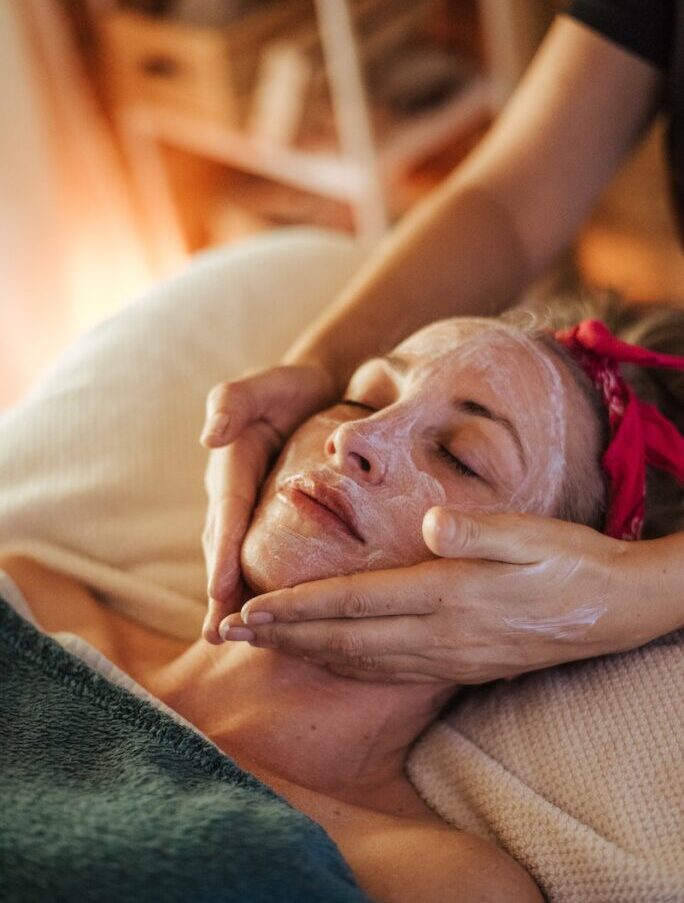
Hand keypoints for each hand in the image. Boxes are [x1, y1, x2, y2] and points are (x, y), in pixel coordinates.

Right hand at [200, 364, 335, 642]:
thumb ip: (233, 402)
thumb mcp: (265, 384)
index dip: (223, 551)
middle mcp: (236, 495)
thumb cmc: (292, 388)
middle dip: (221, 590)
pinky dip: (264, 586)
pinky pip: (268, 556)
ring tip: (234, 637)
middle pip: (225, 547)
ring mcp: (253, 511)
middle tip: (219, 633)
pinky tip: (278, 618)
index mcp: (232, 466)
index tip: (220, 588)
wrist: (319, 390)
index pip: (228, 513)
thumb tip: (209, 437)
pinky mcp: (275, 521)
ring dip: (236, 598)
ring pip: (242, 558)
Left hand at [218, 508, 638, 682]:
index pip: (354, 603)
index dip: (297, 608)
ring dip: (304, 652)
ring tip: (259, 646)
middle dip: (280, 636)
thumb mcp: (535, 536)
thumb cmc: (572, 563)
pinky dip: (343, 665)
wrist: (614, 611)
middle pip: (343, 639)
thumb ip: (481, 532)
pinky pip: (387, 671)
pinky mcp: (458, 666)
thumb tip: (433, 522)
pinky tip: (325, 658)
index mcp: (449, 596)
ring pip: (359, 661)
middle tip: (225, 634)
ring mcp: (447, 658)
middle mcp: (440, 635)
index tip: (247, 611)